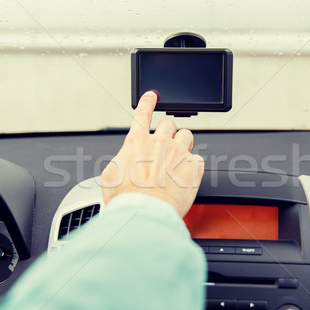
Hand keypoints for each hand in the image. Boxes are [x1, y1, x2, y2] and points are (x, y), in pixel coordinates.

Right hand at [101, 91, 204, 216]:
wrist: (145, 214)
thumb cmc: (127, 199)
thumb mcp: (110, 176)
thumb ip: (121, 161)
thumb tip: (124, 160)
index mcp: (137, 143)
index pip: (142, 113)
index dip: (147, 102)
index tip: (152, 96)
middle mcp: (159, 143)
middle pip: (168, 124)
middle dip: (168, 133)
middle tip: (166, 148)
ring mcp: (178, 153)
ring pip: (187, 135)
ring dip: (183, 144)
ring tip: (178, 160)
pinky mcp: (194, 167)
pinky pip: (198, 159)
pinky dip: (193, 167)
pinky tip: (186, 177)